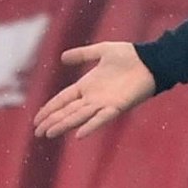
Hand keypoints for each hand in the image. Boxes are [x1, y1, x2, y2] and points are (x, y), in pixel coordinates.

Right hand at [33, 43, 155, 139]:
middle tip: (38, 132)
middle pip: (67, 111)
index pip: (63, 99)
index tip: (37, 119)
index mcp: (87, 85)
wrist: (150, 60)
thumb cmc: (129, 55)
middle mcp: (92, 97)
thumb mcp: (102, 51)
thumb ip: (82, 55)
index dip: (49, 109)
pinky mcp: (117, 107)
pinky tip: (78, 135)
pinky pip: (101, 119)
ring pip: (79, 117)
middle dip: (52, 121)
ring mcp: (103, 103)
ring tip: (49, 134)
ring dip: (64, 125)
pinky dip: (90, 126)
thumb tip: (62, 57)